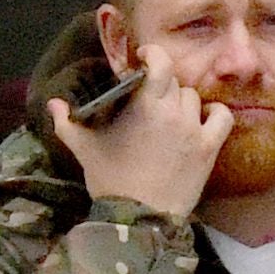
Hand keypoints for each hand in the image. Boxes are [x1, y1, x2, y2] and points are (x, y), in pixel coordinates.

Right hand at [48, 44, 231, 218]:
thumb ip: (67, 122)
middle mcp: (174, 112)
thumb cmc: (111, 180)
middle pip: (173, 82)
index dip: (152, 55)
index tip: (143, 60)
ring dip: (181, 101)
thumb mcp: (84, 148)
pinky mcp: (209, 149)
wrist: (140, 218)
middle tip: (148, 99)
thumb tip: (52, 104)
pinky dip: (214, 114)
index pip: (160, 62)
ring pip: (193, 98)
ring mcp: (195, 130)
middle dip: (159, 85)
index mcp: (145, 104)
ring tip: (168, 115)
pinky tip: (202, 120)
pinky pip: (222, 118)